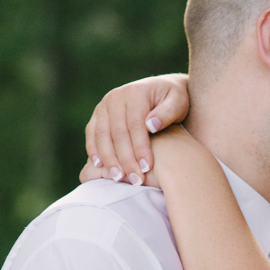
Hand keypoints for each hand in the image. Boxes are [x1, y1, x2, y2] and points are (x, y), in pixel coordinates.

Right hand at [77, 74, 191, 183]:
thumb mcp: (178, 102)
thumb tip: (151, 126)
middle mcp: (116, 97)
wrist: (160, 89)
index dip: (140, 148)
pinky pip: (91, 134)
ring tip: (118, 178)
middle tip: (135, 180)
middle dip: (125, 159)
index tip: (147, 168)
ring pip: (101, 135)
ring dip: (108, 159)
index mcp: (135, 93)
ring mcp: (104, 105)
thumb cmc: (173, 100)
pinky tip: (100, 166)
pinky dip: (93, 150)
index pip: (135, 125)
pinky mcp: (97, 114)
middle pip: (117, 133)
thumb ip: (168, 112)